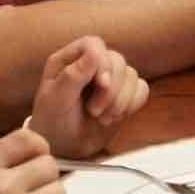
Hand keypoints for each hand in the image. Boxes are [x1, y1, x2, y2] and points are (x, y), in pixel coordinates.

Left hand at [27, 37, 148, 158]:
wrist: (64, 148)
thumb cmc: (53, 122)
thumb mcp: (56, 100)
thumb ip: (73, 75)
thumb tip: (95, 52)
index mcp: (69, 60)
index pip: (93, 45)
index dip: (102, 61)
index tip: (102, 84)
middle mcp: (90, 65)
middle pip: (117, 60)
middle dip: (111, 89)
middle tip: (94, 111)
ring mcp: (110, 79)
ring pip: (131, 75)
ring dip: (120, 100)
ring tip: (102, 118)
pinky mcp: (124, 94)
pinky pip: (141, 89)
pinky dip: (132, 104)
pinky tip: (115, 117)